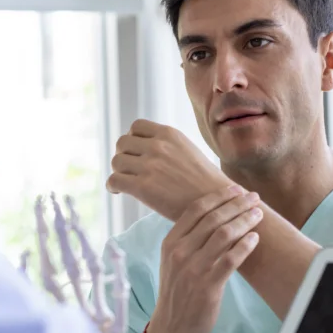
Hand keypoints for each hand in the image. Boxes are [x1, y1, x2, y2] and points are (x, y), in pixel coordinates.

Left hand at [107, 119, 231, 220]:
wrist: (219, 205)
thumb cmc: (205, 183)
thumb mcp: (189, 151)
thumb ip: (168, 146)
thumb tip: (147, 148)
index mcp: (170, 134)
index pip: (136, 126)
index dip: (132, 140)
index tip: (135, 152)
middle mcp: (158, 146)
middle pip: (122, 143)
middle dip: (124, 156)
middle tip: (129, 170)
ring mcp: (149, 165)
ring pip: (116, 161)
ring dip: (119, 171)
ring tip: (126, 182)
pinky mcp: (143, 187)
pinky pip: (114, 180)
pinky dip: (113, 186)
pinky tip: (119, 192)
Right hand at [143, 186, 262, 332]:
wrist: (172, 329)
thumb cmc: (177, 293)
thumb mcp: (173, 262)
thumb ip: (188, 240)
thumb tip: (215, 217)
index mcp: (170, 243)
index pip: (195, 210)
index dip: (218, 196)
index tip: (236, 189)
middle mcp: (179, 252)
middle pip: (213, 218)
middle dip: (237, 204)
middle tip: (255, 198)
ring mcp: (193, 269)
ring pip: (224, 235)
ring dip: (245, 221)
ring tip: (259, 215)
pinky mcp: (208, 286)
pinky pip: (231, 259)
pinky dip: (245, 245)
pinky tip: (255, 238)